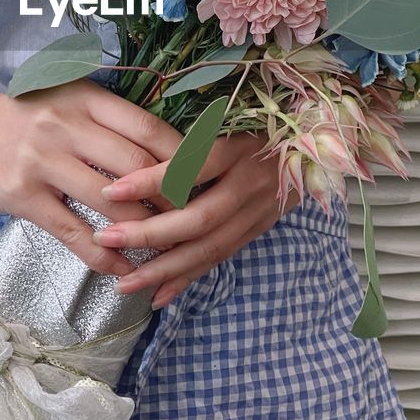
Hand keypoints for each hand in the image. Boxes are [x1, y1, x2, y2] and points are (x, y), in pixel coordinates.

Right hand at [0, 79, 183, 276]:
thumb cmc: (19, 117)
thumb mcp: (65, 102)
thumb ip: (108, 122)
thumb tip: (168, 154)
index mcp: (85, 97)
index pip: (149, 128)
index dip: (184, 157)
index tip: (209, 180)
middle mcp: (67, 125)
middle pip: (138, 165)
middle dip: (174, 197)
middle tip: (198, 219)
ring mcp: (44, 161)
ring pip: (112, 202)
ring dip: (146, 230)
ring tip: (168, 248)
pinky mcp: (23, 196)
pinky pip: (74, 232)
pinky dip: (105, 255)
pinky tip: (124, 269)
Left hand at [93, 133, 296, 308]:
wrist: (311, 148)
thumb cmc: (255, 129)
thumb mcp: (230, 122)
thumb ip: (193, 142)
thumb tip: (135, 155)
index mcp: (239, 149)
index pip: (193, 166)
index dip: (153, 180)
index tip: (112, 190)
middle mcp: (250, 185)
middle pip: (199, 217)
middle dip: (150, 234)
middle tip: (107, 238)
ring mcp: (257, 213)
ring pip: (209, 248)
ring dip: (165, 269)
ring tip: (125, 282)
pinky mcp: (257, 232)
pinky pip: (218, 260)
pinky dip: (188, 280)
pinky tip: (158, 296)